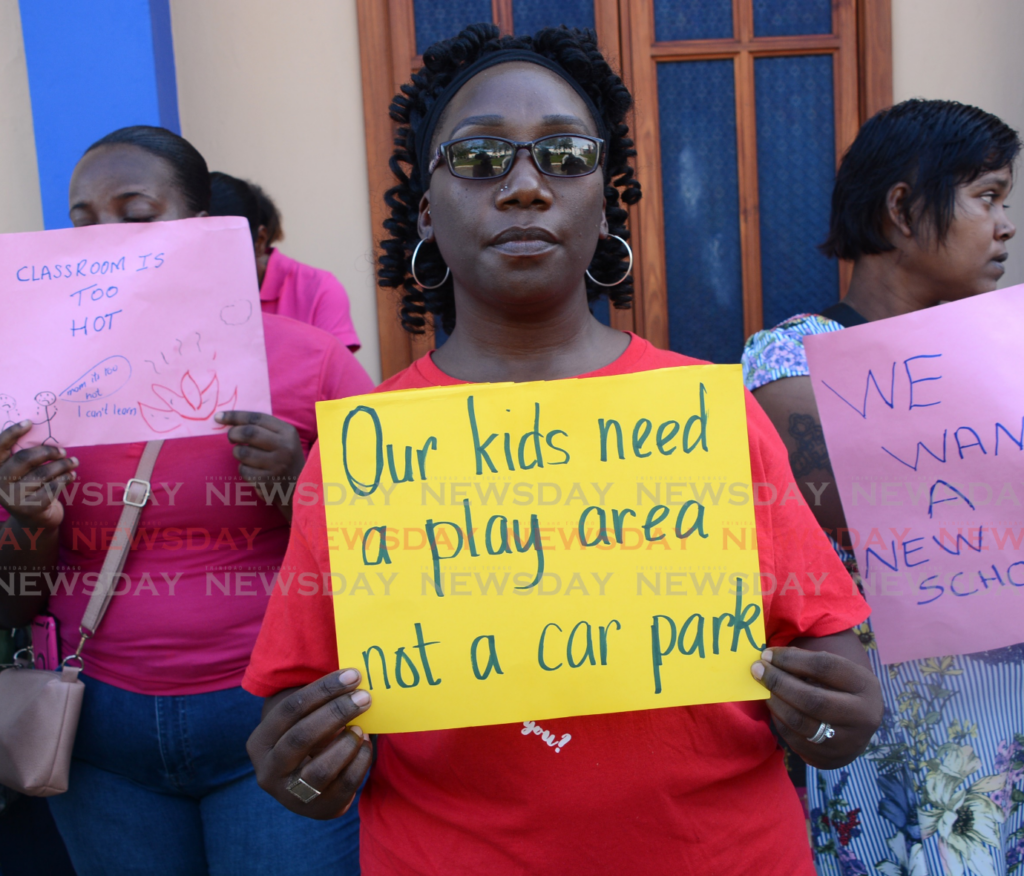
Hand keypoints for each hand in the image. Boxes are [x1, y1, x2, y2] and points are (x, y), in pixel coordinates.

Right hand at [0, 421, 77, 529]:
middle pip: (24, 459)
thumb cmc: (29, 488)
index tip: (29, 422)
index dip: (11, 433)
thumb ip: (25, 456)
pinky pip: (51, 488)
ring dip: (62, 465)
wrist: (34, 521)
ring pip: (42, 473)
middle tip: (63, 451)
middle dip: (48, 452)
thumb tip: (40, 431)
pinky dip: (64, 479)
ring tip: (73, 462)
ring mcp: (12, 498)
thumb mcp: (22, 472)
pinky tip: (71, 476)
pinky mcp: (28, 509)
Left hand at [215, 411, 303, 518]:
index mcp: (288, 432)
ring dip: (237, 453)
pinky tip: (253, 470)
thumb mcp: (282, 439)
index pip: (257, 418)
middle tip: (231, 438)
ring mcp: (277, 465)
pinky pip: (243, 470)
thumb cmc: (284, 458)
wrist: (299, 488)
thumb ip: (262, 428)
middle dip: (233, 434)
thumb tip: (226, 418)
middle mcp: (284, 447)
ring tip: (245, 456)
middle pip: (249, 433)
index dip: (235, 416)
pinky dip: (243, 469)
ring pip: (243, 452)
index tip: (218, 417)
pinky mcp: (267, 481)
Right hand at [247, 670, 372, 819]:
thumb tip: (349, 675)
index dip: (323, 690)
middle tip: (364, 697)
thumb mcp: (298, 721)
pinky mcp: (319, 810)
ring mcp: (292, 795)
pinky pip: (345, 784)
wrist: (310, 790)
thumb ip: (314, 701)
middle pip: (302, 736)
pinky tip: (366, 745)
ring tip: (362, 728)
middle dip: (336, 712)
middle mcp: (269, 771)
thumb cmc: (307, 740)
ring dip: (347, 743)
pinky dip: (360, 761)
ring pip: (322, 768)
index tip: (352, 676)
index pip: (290, 709)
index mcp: (260, 742)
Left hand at [751, 645, 882, 769]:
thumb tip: (770, 658)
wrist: (860, 726)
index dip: (791, 659)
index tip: (768, 654)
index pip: (824, 667)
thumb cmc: (842, 688)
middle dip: (778, 682)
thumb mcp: (837, 670)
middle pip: (812, 699)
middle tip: (757, 670)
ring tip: (764, 688)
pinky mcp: (831, 760)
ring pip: (800, 722)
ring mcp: (848, 743)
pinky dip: (779, 721)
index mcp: (865, 686)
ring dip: (775, 702)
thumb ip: (809, 662)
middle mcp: (863, 717)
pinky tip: (774, 708)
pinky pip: (795, 741)